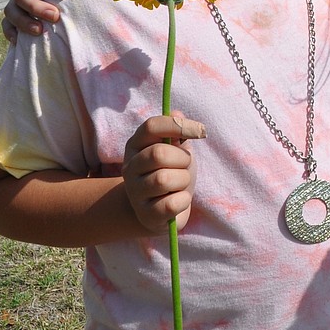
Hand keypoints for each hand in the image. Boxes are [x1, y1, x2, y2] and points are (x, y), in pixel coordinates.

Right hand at [122, 113, 204, 234]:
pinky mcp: (146, 215)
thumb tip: (177, 114)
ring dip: (183, 180)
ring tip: (180, 184)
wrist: (160, 210)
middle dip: (182, 159)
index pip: (152, 126)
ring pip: (164, 179)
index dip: (178, 125)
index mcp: (135, 145)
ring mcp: (135, 193)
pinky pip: (171, 204)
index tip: (201, 131)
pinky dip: (183, 200)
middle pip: (158, 154)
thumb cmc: (172, 172)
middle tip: (185, 165)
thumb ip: (176, 132)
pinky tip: (179, 200)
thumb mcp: (176, 150)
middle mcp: (129, 168)